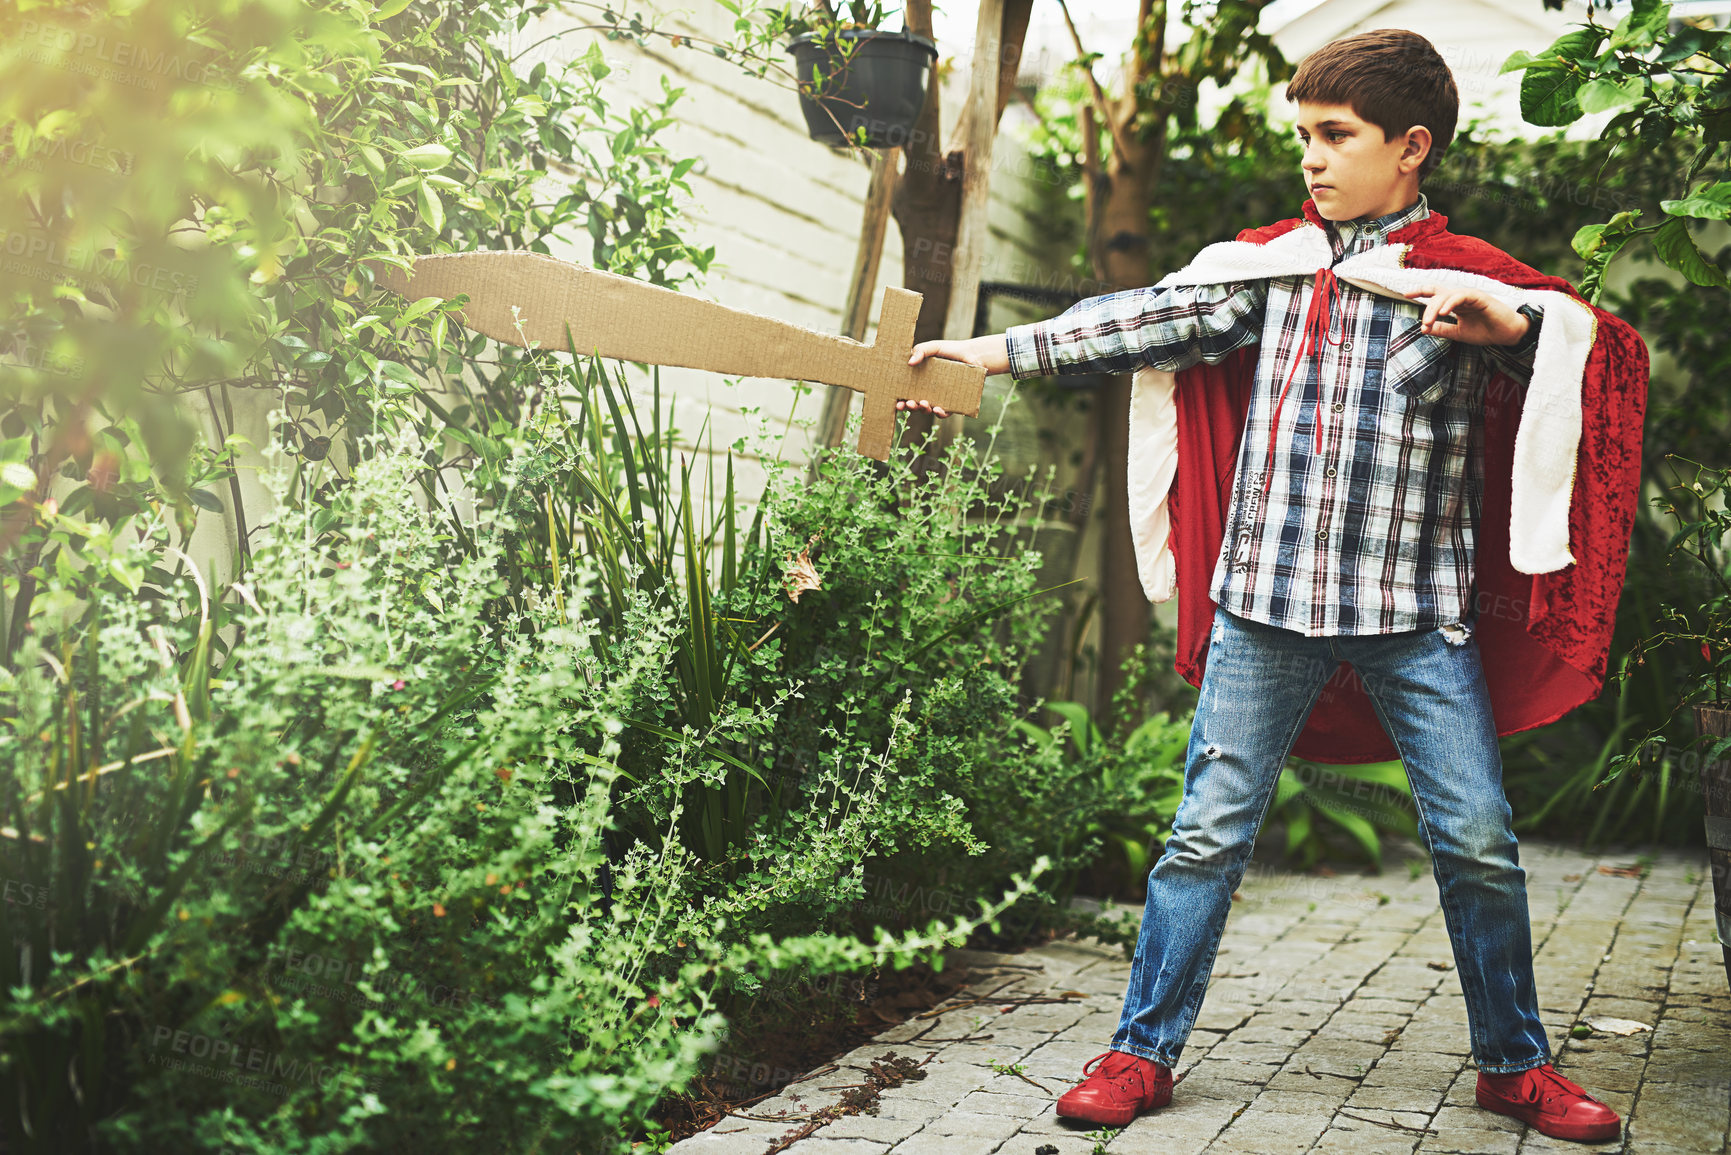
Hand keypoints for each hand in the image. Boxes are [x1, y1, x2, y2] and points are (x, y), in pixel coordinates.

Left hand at [1405, 286, 1529, 345]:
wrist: (1507, 335)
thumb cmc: (1486, 331)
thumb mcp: (1458, 333)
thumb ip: (1442, 329)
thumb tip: (1424, 329)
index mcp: (1455, 304)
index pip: (1435, 293)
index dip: (1420, 291)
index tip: (1406, 294)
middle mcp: (1460, 297)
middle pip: (1437, 294)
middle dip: (1427, 307)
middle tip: (1424, 324)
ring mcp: (1470, 295)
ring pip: (1446, 295)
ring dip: (1435, 308)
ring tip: (1429, 321)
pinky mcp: (1479, 297)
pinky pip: (1461, 296)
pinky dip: (1450, 303)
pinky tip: (1443, 312)